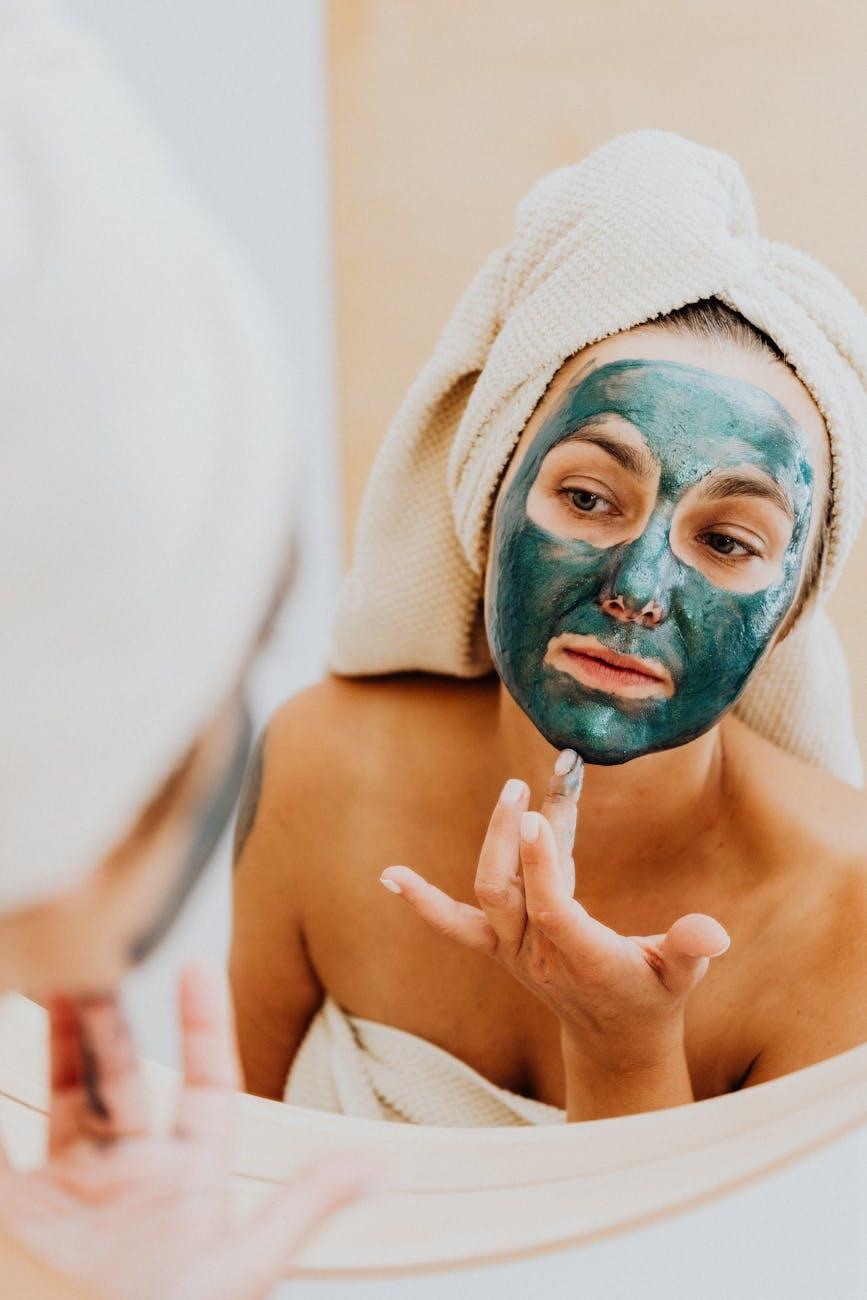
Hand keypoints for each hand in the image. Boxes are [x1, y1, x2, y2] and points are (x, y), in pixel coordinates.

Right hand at [0, 964, 380, 1299]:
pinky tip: (1, 1044)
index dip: (205, 1025)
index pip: (205, 1086)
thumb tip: (381, 1167)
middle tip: (97, 958)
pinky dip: (1, 1100)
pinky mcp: (23, 1211)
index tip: (198, 966)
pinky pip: (8, 1140)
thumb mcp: (239, 1272)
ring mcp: (73, 1193)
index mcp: (190, 1182)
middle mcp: (131, 1177)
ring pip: (66, 1093)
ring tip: (47, 980)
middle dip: (109, 1018)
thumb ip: (301, 1209)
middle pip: (123, 1075)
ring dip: (57, 1040)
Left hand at [380, 751, 729, 1084]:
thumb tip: (712, 934)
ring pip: (488, 893)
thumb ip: (690, 952)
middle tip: (522, 790)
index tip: (538, 816)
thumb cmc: (653, 996)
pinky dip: (422, 901)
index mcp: (585, 958)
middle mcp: (539, 954)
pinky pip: (454, 923)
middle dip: (509, 841)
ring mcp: (513, 950)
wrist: (614, 1038)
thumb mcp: (681, 976)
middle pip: (506, 894)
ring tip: (514, 792)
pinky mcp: (499, 945)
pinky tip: (390, 875)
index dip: (540, 867)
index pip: (552, 910)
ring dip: (493, 842)